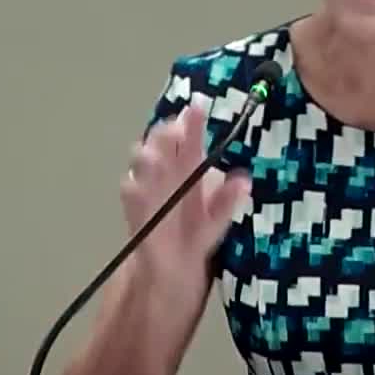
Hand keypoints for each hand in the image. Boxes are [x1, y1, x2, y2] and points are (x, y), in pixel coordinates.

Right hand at [120, 100, 249, 272]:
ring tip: (158, 156)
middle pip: (160, 141)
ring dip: (147, 155)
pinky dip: (134, 187)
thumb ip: (228, 201)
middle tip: (177, 130)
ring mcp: (149, 187)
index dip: (192, 122)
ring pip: (141, 161)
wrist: (174, 266)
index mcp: (188, 167)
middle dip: (166, 133)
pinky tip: (140, 185)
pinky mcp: (136, 208)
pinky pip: (130, 193)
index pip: (189, 138)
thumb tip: (244, 181)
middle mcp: (167, 171)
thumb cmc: (196, 233)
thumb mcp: (218, 218)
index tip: (197, 108)